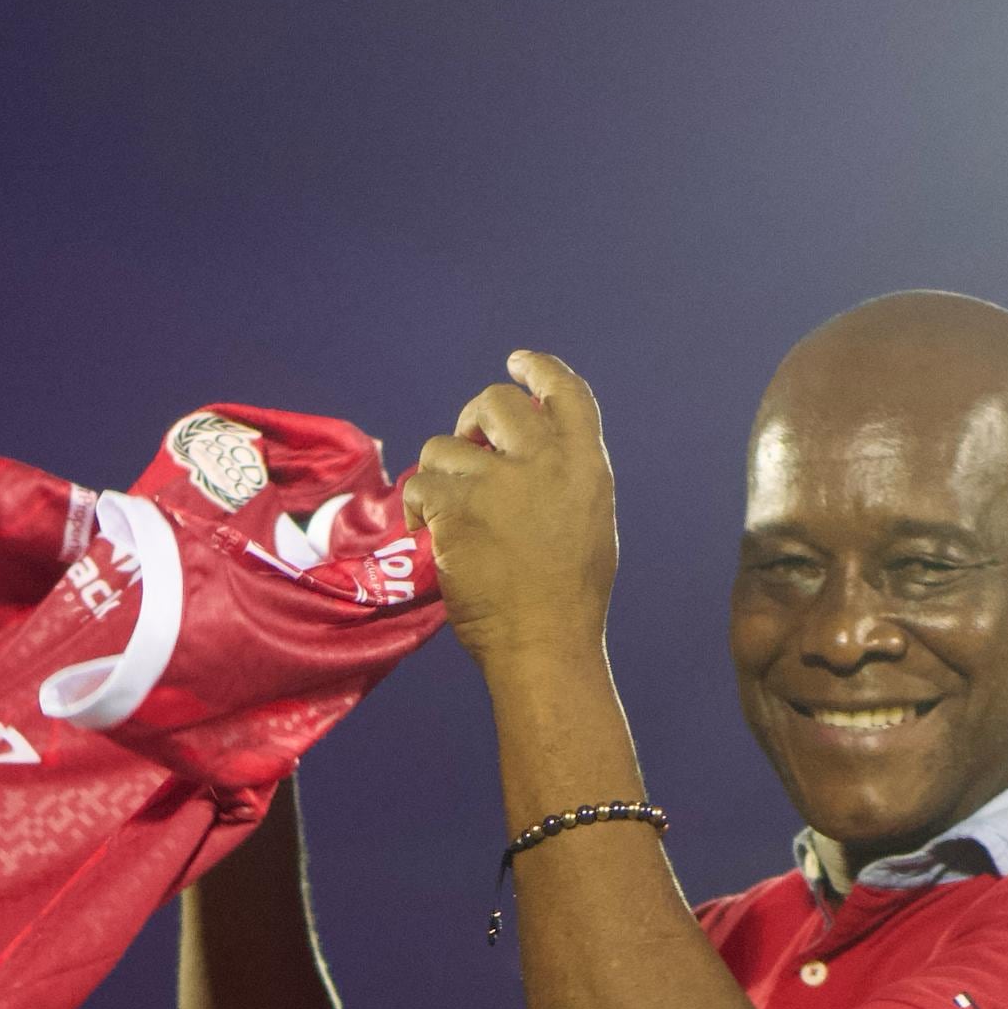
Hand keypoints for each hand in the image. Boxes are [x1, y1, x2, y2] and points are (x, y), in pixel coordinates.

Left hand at [401, 352, 619, 670]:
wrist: (545, 645)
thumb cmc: (571, 599)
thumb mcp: (592, 522)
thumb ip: (567, 477)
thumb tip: (532, 450)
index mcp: (586, 466)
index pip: (566, 393)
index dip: (539, 370)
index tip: (518, 363)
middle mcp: (544, 462)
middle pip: (497, 403)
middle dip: (474, 420)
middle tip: (468, 448)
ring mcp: (499, 483)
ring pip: (446, 446)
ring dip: (441, 474)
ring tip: (449, 512)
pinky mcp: (456, 509)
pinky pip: (421, 485)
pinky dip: (416, 508)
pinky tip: (424, 532)